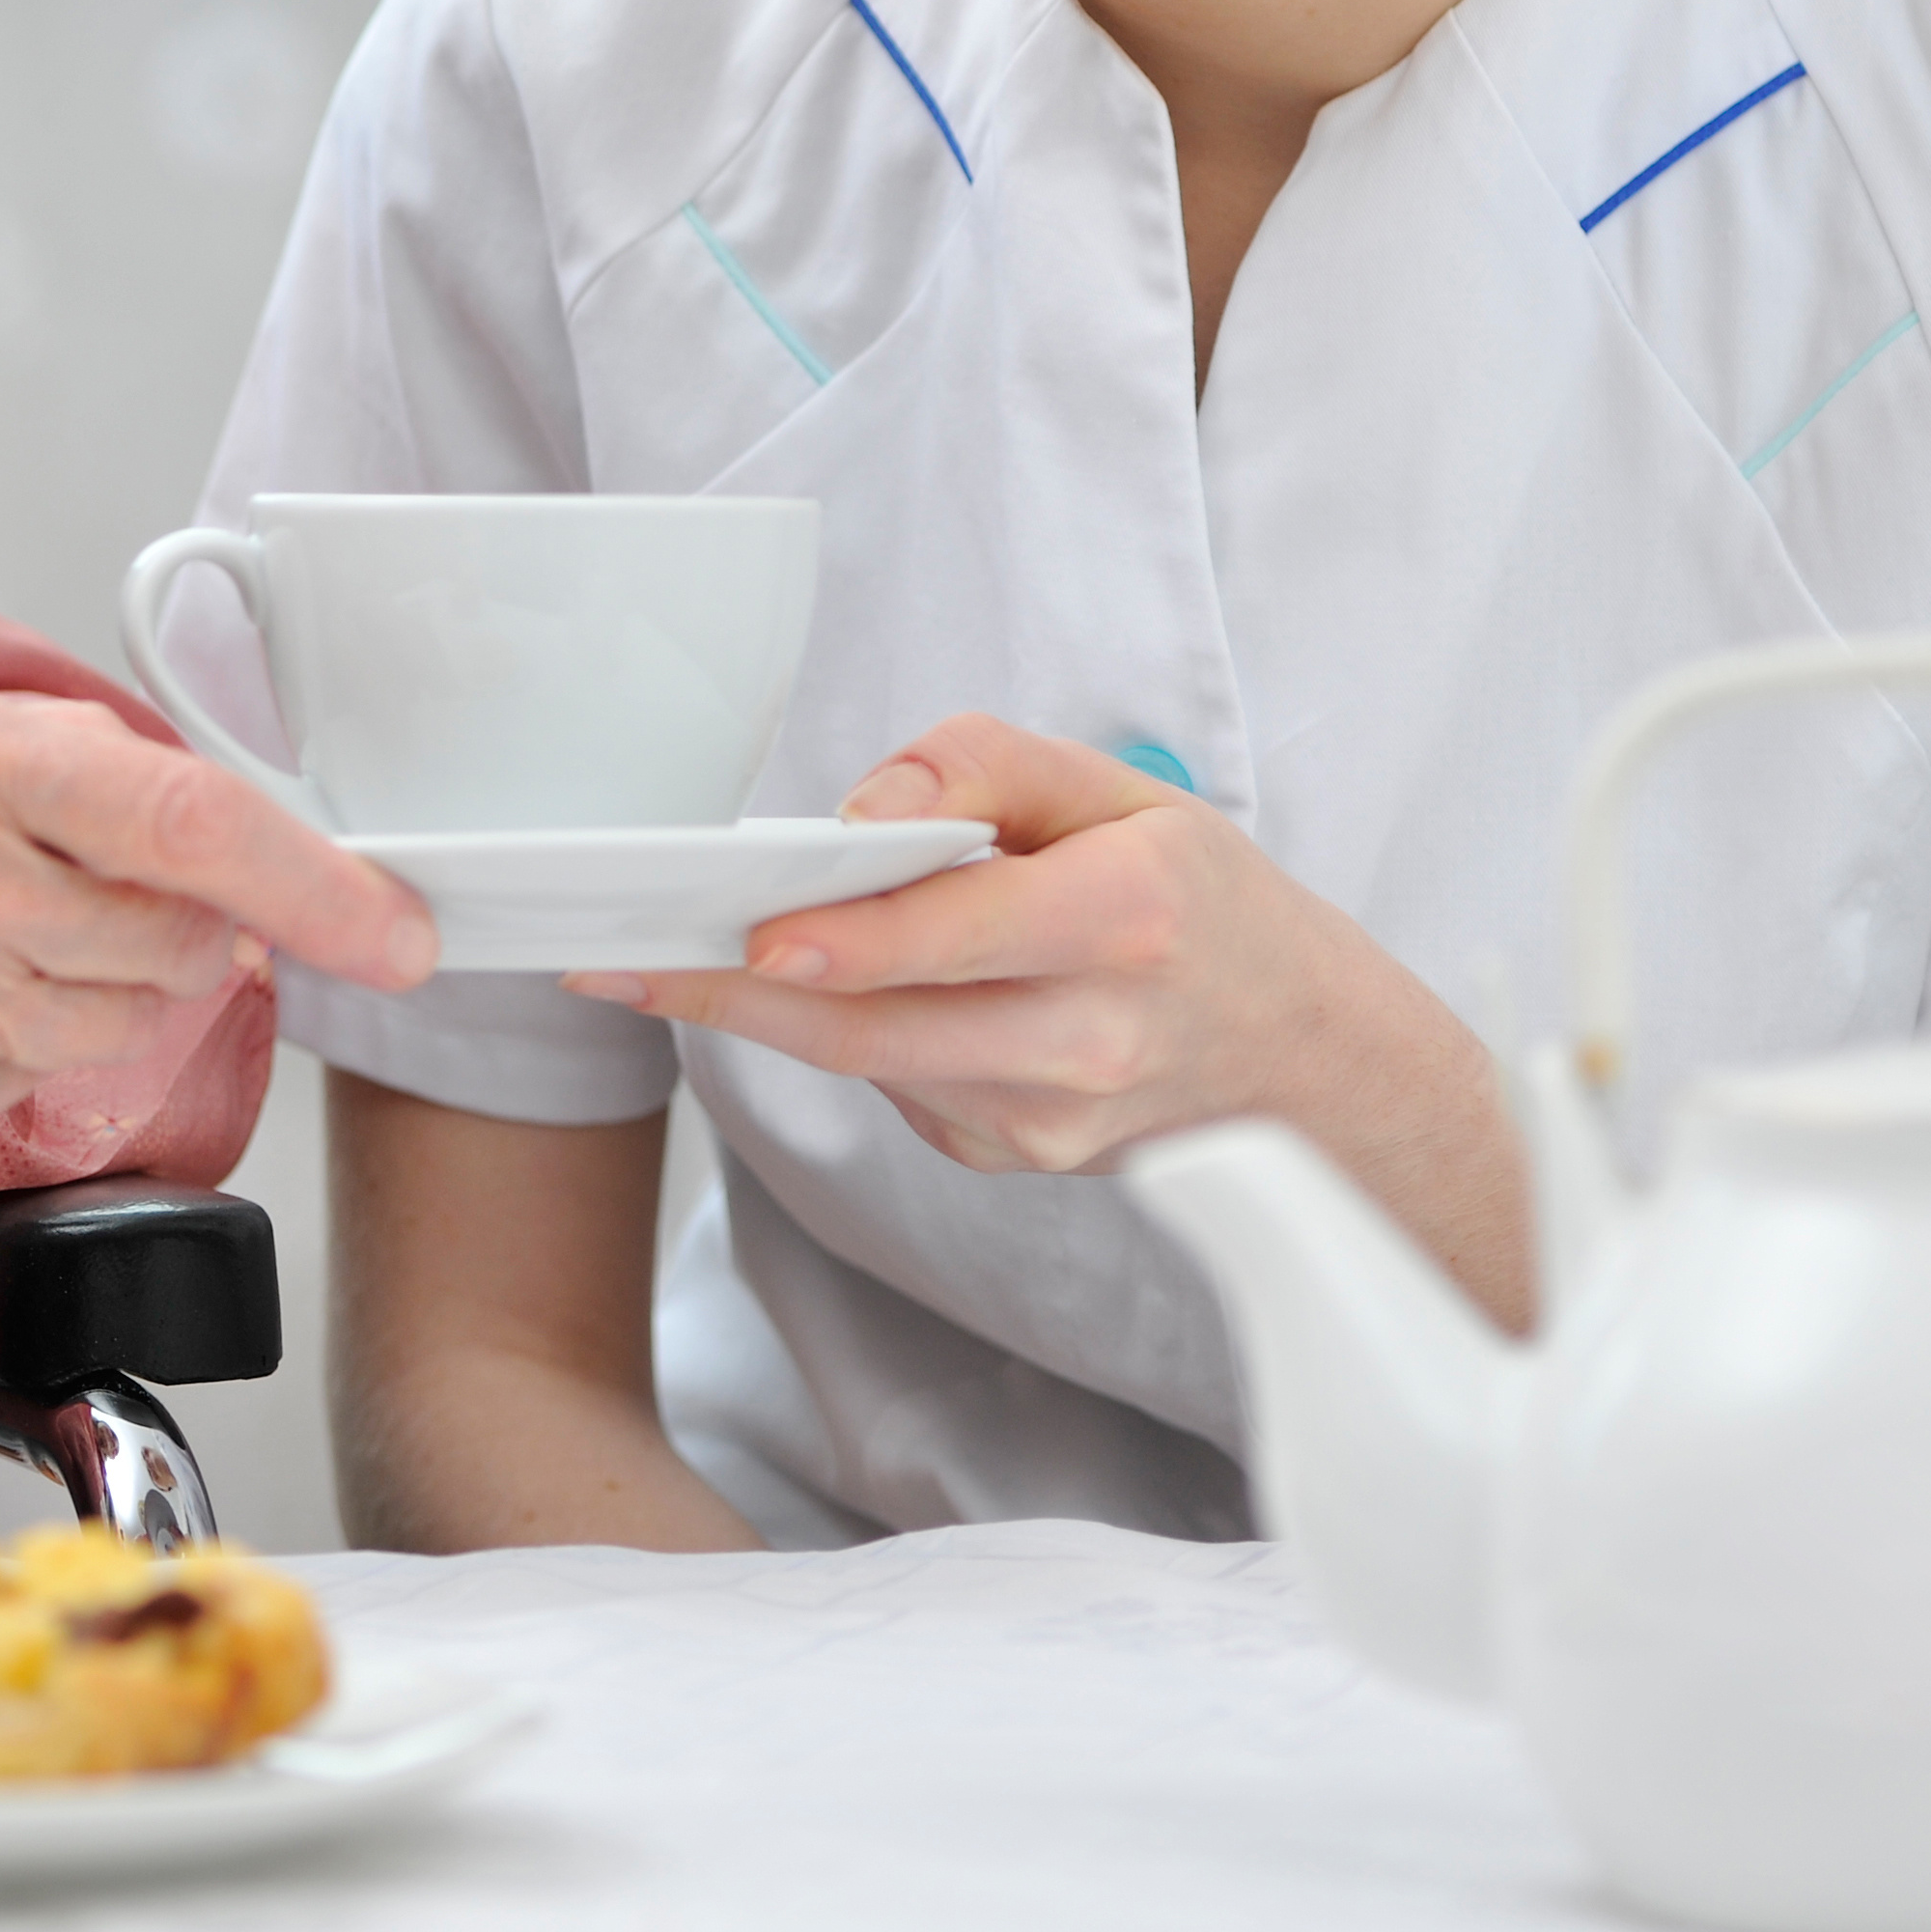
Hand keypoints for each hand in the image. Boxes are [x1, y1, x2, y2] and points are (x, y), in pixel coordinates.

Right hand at [0, 685, 433, 1173]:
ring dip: (83, 986)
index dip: (317, 880)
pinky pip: (24, 1083)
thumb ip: (17, 768)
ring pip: (112, 1020)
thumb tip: (167, 819)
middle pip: (175, 939)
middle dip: (176, 926)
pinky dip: (0, 1046)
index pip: (187, 818)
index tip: (393, 923)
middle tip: (75, 896)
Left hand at [569, 713, 1530, 1322]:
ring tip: (666, 963)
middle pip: (879, 1025)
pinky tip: (842, 993)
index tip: (751, 930)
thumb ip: (991, 770)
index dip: (847, 939)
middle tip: (618, 960)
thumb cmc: (1206, 907)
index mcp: (1129, 922)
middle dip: (737, 992)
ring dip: (767, 1016)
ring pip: (871, 1067)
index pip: (959, 933)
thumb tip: (865, 813)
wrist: (1312, 1067)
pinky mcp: (1019, 1161)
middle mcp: (1091, 1040)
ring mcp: (1052, 1122)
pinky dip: (854, 1038)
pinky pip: (902, 1092)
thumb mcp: (1128, 792)